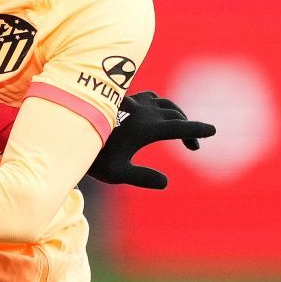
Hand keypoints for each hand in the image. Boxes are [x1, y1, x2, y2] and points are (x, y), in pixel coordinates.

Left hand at [86, 92, 216, 189]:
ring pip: (164, 104)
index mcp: (146, 128)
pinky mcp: (124, 101)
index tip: (213, 130)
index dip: (197, 130)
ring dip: (177, 115)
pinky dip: (161, 105)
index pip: (179, 128)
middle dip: (189, 129)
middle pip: (176, 116)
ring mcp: (133, 104)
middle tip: (194, 147)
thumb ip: (142, 177)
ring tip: (181, 128)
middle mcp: (143, 112)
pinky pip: (150, 98)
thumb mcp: (117, 173)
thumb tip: (165, 183)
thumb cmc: (92, 158)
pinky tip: (158, 112)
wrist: (67, 134)